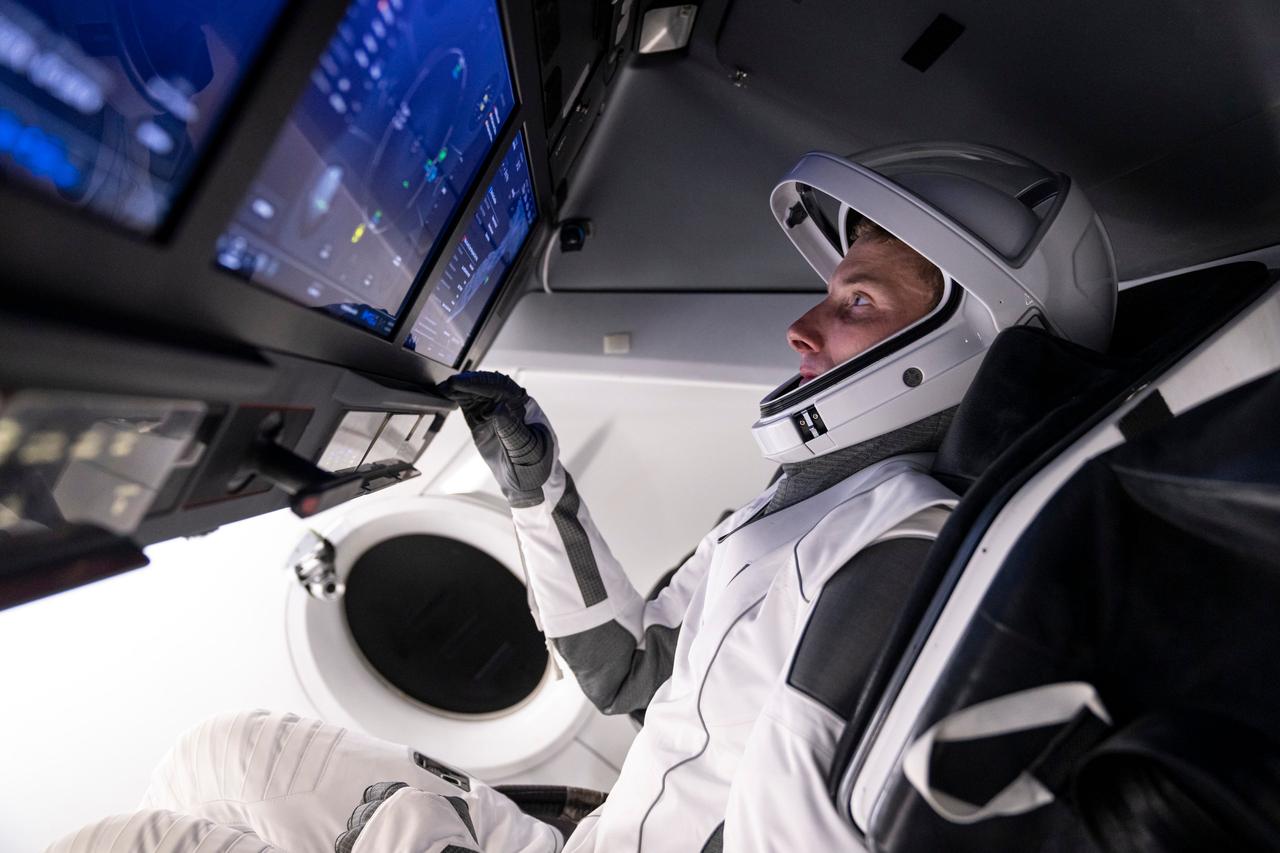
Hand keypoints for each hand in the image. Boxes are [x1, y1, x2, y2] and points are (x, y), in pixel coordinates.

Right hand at [438, 371, 556, 507]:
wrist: (529, 483)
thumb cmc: (536, 466)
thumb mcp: (528, 450)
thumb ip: (513, 430)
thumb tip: (499, 409)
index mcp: (523, 406)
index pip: (500, 387)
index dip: (480, 384)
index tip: (462, 384)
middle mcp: (509, 404)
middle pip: (486, 385)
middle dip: (468, 383)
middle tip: (449, 384)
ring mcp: (495, 412)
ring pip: (476, 393)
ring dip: (460, 389)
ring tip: (443, 389)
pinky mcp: (483, 421)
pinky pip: (470, 405)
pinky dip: (458, 399)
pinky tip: (447, 396)